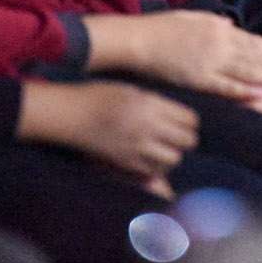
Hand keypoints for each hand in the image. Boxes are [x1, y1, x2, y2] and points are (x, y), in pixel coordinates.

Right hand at [21, 80, 197, 197]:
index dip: (190, 121)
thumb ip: (157, 104)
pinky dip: (158, 166)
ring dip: (174, 154)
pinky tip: (150, 157)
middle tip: (179, 135)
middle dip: (187, 138)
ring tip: (165, 147)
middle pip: (187, 141)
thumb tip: (180, 120)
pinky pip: (154, 171)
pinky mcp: (125, 162)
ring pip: (174, 159)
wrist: (71, 114)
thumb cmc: (101, 96)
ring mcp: (136, 147)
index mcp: (150, 105)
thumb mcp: (132, 91)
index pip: (189, 119)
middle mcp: (147, 128)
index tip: (185, 121)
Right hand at [100, 11, 261, 107]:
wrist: (137, 39)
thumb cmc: (160, 28)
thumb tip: (229, 24)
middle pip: (256, 56)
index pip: (253, 40)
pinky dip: (248, 91)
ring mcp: (212, 61)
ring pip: (249, 70)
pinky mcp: (200, 78)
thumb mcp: (191, 18)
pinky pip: (229, 86)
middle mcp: (220, 43)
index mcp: (219, 29)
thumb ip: (212, 22)